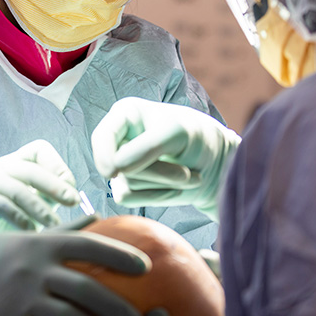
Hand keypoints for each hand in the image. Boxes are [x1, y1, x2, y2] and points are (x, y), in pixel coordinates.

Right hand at [0, 139, 79, 240]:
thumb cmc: (13, 218)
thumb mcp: (37, 202)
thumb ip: (55, 198)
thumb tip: (82, 204)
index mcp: (18, 159)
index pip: (40, 150)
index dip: (58, 167)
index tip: (72, 191)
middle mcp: (1, 165)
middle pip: (30, 169)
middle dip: (54, 186)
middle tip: (73, 202)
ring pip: (17, 189)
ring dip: (39, 208)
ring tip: (56, 225)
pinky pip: (0, 205)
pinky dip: (19, 219)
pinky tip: (32, 232)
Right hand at [0, 229, 149, 315]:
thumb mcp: (22, 238)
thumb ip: (60, 231)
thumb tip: (95, 218)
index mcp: (40, 244)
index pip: (89, 246)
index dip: (121, 256)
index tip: (145, 268)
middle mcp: (33, 268)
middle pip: (87, 289)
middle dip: (118, 308)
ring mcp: (19, 297)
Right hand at [91, 97, 240, 219]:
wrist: (213, 163)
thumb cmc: (194, 136)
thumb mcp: (176, 133)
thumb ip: (146, 147)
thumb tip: (114, 171)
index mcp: (124, 115)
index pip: (102, 136)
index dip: (104, 154)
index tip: (113, 172)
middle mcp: (118, 140)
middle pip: (118, 165)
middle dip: (156, 172)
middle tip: (186, 170)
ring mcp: (120, 166)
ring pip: (126, 183)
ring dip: (164, 184)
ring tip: (186, 174)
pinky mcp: (127, 188)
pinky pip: (129, 200)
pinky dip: (158, 196)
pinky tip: (176, 186)